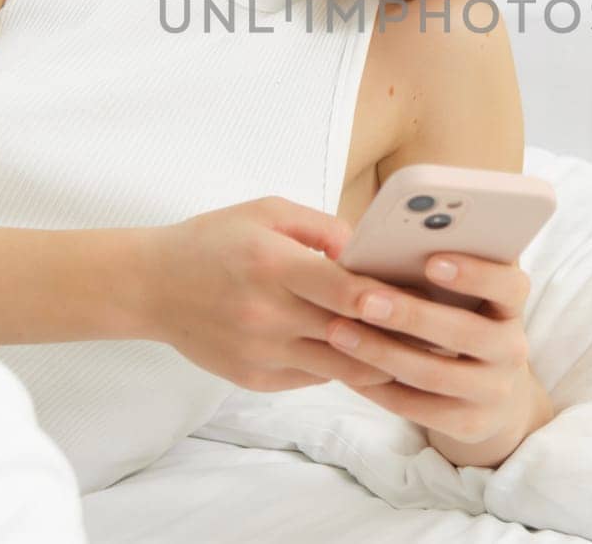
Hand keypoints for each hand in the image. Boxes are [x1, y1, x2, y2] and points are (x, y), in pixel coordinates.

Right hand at [138, 196, 403, 392]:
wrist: (151, 286)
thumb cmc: (215, 241)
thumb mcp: (267, 212)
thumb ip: (323, 228)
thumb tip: (370, 251)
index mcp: (272, 266)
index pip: (344, 290)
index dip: (388, 298)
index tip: (426, 299)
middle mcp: (267, 315)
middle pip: (350, 334)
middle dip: (397, 334)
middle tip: (440, 330)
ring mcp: (261, 353)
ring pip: (340, 368)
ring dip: (379, 361)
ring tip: (416, 351)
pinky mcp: (255, 379)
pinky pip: (315, 378)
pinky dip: (342, 367)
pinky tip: (368, 358)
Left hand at [324, 252, 544, 456]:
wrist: (494, 397)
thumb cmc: (464, 324)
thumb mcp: (468, 299)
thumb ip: (442, 272)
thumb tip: (386, 245)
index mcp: (511, 306)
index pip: (510, 285)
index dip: (476, 273)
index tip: (432, 260)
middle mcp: (512, 348)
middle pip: (466, 332)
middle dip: (411, 314)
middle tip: (363, 300)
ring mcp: (494, 390)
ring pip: (435, 373)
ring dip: (382, 352)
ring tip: (339, 332)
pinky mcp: (470, 424)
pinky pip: (419, 408)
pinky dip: (379, 389)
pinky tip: (346, 369)